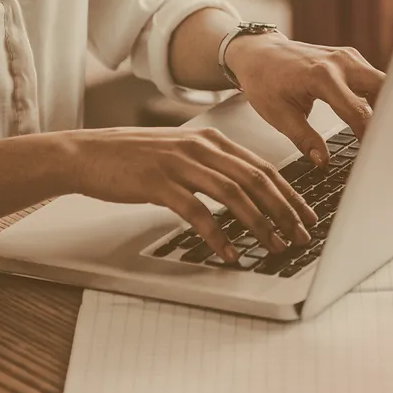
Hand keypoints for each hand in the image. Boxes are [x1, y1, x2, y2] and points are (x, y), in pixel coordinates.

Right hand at [63, 127, 317, 261]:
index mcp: (210, 140)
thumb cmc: (131, 158)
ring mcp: (180, 164)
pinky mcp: (159, 184)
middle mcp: (200, 147)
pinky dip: (217, 234)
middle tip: (300, 236)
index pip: (262, 166)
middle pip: (255, 179)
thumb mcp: (179, 152)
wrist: (87, 154)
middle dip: (283, 210)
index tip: (305, 215)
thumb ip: (210, 165)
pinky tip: (229, 252)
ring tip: (274, 246)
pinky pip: (198, 212)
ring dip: (259, 223)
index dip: (288, 192)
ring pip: (234, 194)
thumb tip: (244, 192)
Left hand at [223, 34, 385, 165]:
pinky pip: (372, 78)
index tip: (374, 154)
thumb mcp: (278, 115)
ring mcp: (347, 57)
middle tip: (390, 142)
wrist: (257, 53)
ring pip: (382, 82)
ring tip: (386, 132)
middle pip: (382, 89)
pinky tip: (376, 117)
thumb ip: (304, 139)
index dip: (369, 136)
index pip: (357, 111)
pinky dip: (377, 97)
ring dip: (386, 105)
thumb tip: (323, 161)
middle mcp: (340, 62)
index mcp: (321, 76)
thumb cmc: (264, 81)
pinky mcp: (349, 58)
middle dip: (389, 115)